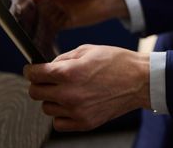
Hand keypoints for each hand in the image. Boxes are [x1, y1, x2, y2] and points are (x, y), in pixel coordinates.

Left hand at [24, 45, 150, 131]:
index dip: (31, 70)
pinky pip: (59, 123)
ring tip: (68, 91)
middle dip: (39, 84)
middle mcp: (70, 94)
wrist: (141, 80)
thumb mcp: (89, 50)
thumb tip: (48, 66)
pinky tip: (72, 104)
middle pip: (35, 93)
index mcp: (69, 73)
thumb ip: (64, 58)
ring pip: (47, 108)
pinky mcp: (85, 123)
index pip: (34, 74)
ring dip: (52, 99)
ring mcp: (77, 111)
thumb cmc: (119, 63)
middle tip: (48, 80)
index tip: (33, 70)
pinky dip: (62, 114)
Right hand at [31, 0, 128, 29]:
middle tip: (17, 13)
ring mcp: (58, 11)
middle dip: (26, 8)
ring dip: (33, 20)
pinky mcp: (65, 23)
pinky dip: (43, 30)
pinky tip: (35, 32)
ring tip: (22, 23)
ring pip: (41, 17)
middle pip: (35, 5)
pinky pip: (51, 28)